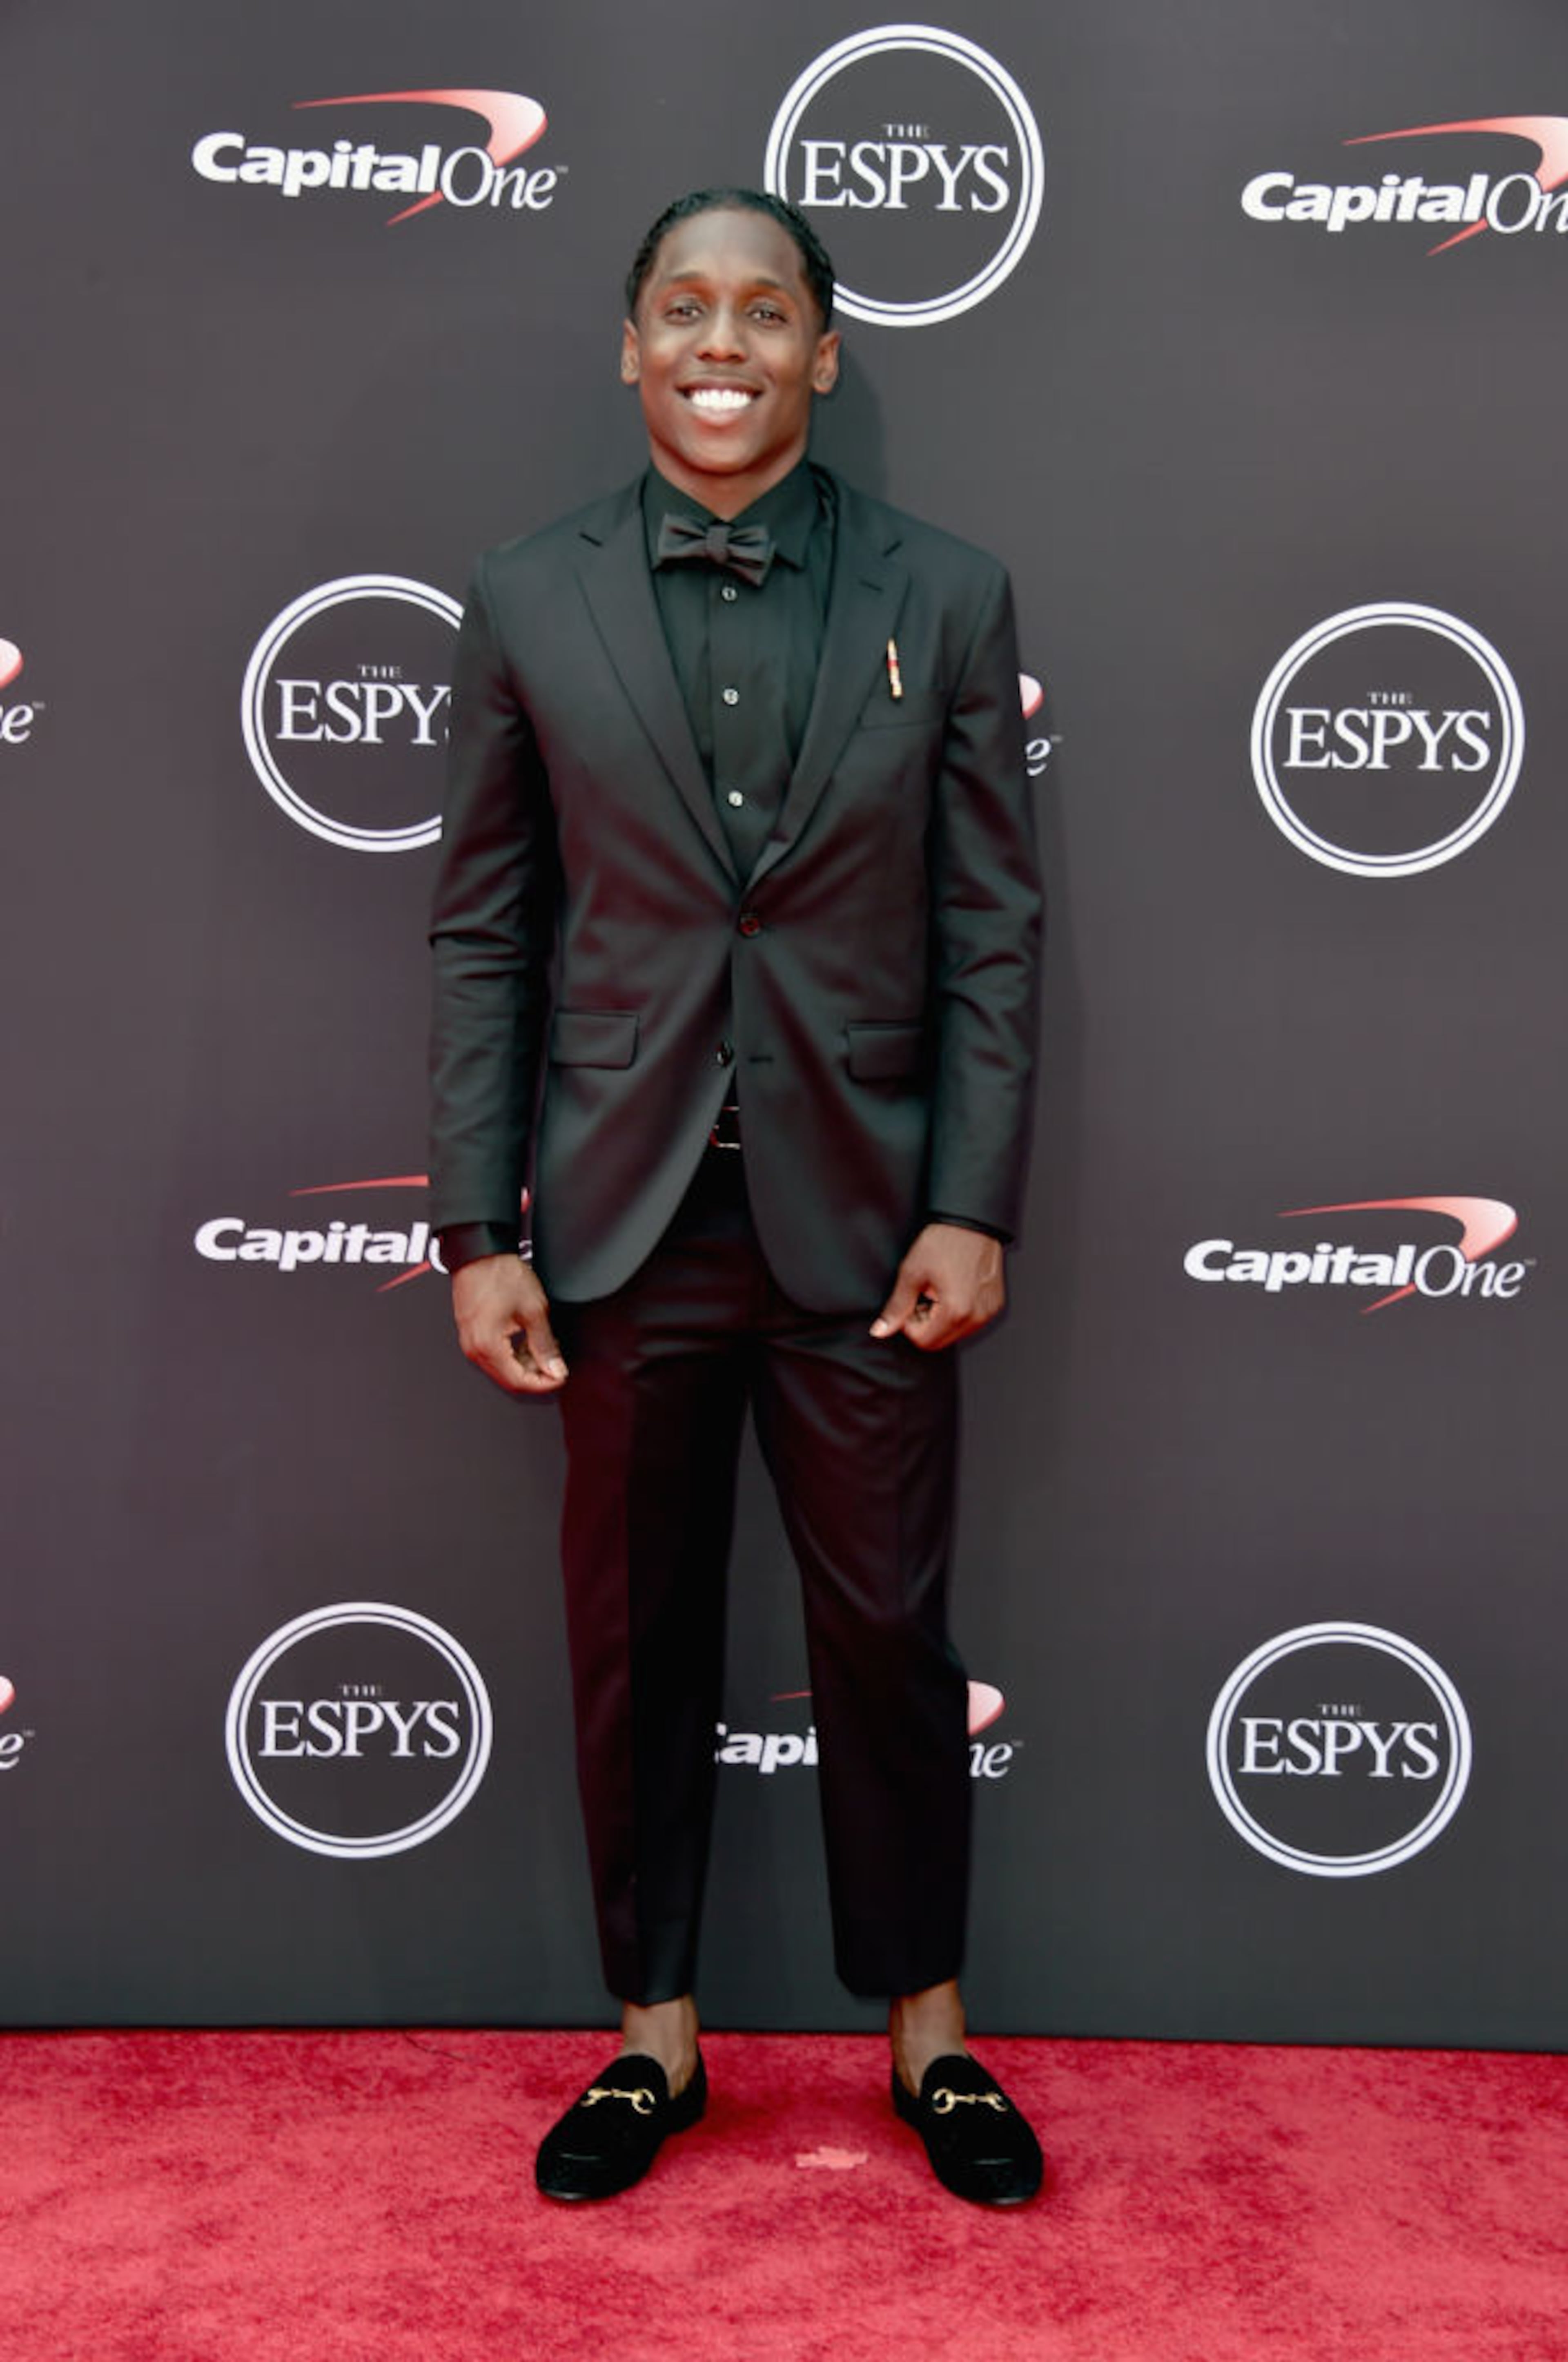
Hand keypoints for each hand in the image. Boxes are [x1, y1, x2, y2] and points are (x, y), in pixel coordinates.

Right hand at [450, 1254, 566, 1393]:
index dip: (544, 1383)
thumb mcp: (534, 1310)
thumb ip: (545, 1344)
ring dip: (525, 1362)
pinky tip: (528, 1338)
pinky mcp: (472, 1333)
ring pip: (502, 1367)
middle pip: (509, 1378)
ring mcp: (470, 1342)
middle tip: (555, 1359)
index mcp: (487, 1346)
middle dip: (535, 1373)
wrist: (480, 1253)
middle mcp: (474, 1349)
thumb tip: (555, 1369)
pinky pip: (494, 1354)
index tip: (561, 1376)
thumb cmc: (501, 1274)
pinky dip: (514, 1352)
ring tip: (544, 1344)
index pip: (518, 1382)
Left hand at [870, 1223, 1005, 1351]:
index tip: (910, 1303)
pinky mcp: (995, 1304)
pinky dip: (958, 1312)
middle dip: (926, 1324)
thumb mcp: (912, 1273)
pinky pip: (971, 1321)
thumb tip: (880, 1330)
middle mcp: (977, 1316)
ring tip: (939, 1290)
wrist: (972, 1221)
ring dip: (942, 1319)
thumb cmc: (944, 1241)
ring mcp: (989, 1311)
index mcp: (956, 1311)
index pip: (924, 1341)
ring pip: (955, 1333)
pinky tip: (953, 1289)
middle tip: (923, 1296)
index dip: (910, 1324)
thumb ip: (897, 1307)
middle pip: (940, 1341)